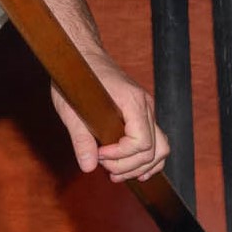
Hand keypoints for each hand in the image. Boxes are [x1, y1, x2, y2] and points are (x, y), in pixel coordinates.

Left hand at [51, 60, 169, 182]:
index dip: (121, 156)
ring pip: (160, 148)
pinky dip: (148, 160)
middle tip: (104, 168)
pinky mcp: (143, 116)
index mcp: (132, 101)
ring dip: (140, 166)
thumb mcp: (70, 110)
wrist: (82, 56)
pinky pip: (156, 142)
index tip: (100, 155)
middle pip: (153, 149)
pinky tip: (135, 172)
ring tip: (116, 174)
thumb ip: (80, 139)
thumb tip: (88, 166)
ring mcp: (147, 111)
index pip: (141, 141)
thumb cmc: (75, 78)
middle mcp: (145, 107)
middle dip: (129, 166)